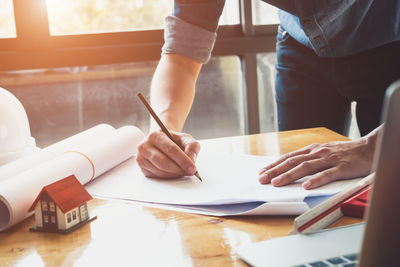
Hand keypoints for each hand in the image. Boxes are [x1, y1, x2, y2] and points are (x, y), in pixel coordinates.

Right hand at [136, 129, 199, 177]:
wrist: (162, 142)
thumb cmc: (173, 141)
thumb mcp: (185, 139)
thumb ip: (192, 147)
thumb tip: (191, 160)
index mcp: (155, 135)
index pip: (171, 149)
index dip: (183, 160)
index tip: (193, 168)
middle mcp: (145, 146)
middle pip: (164, 162)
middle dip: (179, 169)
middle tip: (190, 172)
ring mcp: (142, 158)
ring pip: (161, 171)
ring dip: (175, 174)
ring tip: (183, 171)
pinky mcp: (143, 168)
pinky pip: (157, 176)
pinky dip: (169, 176)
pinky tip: (174, 172)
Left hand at [258, 132, 377, 188]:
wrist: (368, 148)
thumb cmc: (345, 152)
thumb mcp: (323, 152)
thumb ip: (309, 158)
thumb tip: (291, 167)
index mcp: (312, 150)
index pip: (289, 157)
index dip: (274, 165)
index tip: (262, 172)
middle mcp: (317, 153)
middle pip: (292, 162)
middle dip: (275, 171)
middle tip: (262, 179)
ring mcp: (329, 160)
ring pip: (305, 167)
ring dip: (289, 175)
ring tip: (277, 183)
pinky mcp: (341, 167)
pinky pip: (327, 174)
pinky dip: (316, 180)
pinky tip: (306, 186)